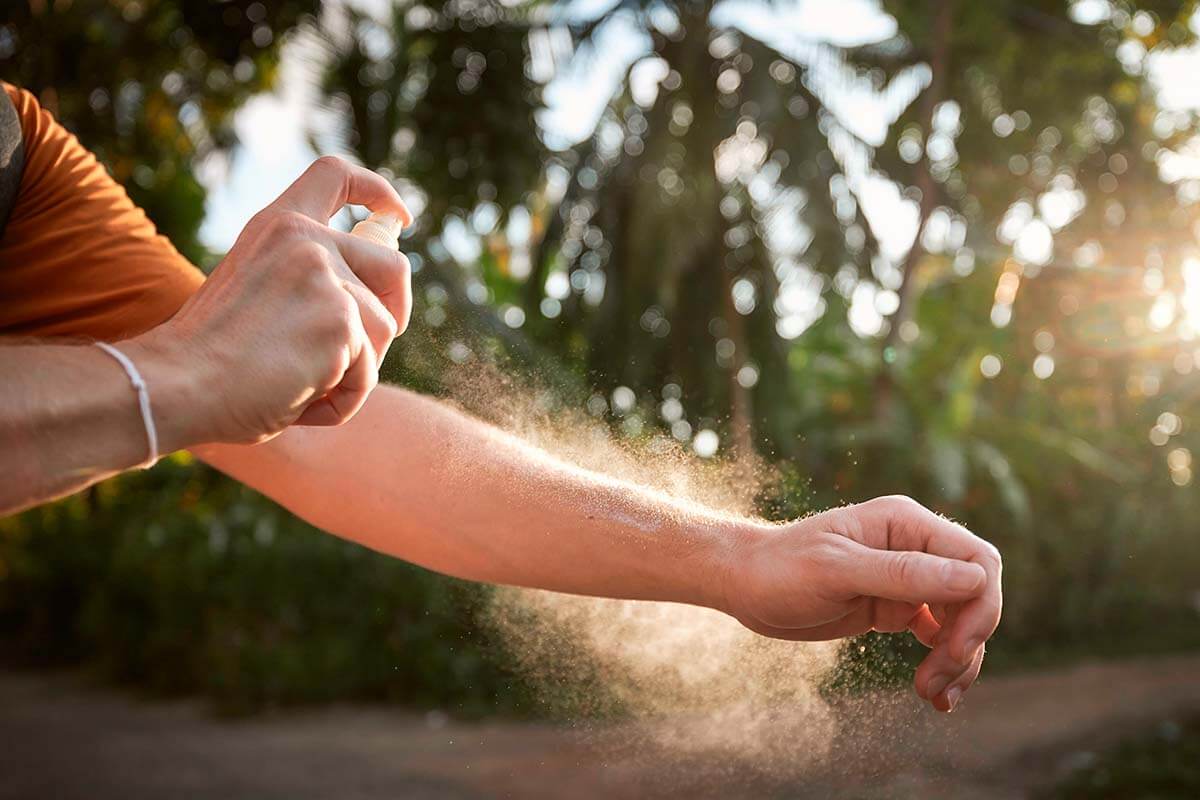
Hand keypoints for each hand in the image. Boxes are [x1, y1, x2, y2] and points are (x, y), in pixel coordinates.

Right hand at [130, 156, 412, 447]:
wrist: (177, 384)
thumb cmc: (208, 357)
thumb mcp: (256, 290)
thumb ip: (303, 279)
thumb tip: (374, 292)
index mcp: (278, 226)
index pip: (335, 175)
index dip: (378, 192)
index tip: (397, 216)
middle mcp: (306, 241)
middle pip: (394, 266)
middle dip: (397, 308)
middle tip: (374, 344)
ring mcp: (327, 279)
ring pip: (383, 331)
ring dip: (354, 370)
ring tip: (298, 384)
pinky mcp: (342, 322)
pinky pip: (367, 374)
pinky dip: (341, 400)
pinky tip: (297, 401)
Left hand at [723, 495, 1001, 712]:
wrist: (744, 585)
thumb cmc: (781, 569)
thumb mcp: (836, 570)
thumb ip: (902, 573)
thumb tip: (975, 580)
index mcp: (906, 524)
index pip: (978, 560)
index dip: (981, 607)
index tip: (956, 650)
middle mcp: (915, 547)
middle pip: (976, 594)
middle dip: (968, 642)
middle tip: (938, 683)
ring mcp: (908, 578)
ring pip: (962, 620)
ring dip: (959, 661)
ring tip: (935, 697)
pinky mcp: (896, 607)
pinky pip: (939, 635)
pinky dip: (944, 664)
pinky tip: (936, 694)